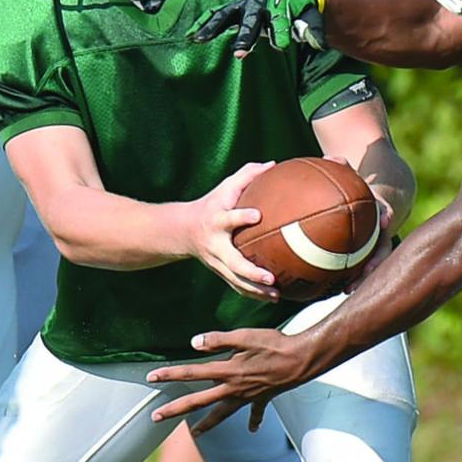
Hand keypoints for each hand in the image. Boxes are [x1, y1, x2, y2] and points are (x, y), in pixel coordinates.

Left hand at [148, 326, 318, 432]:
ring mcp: (247, 397)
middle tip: (155, 418)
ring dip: (208, 423)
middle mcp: (233, 388)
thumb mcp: (245, 336)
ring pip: (223, 413)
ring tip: (196, 433)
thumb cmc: (273, 344)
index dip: (170, 374)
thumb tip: (194, 343)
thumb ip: (218, 340)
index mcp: (226, 371)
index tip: (151, 377)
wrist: (302, 360)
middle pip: (199, 401)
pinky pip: (255, 413)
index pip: (192, 373)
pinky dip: (253, 421)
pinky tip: (251, 429)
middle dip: (175, 409)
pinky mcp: (263, 398)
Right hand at [186, 162, 279, 300]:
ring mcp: (217, 263)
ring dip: (256, 290)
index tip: (257, 215)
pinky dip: (255, 294)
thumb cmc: (212, 204)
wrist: (183, 230)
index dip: (241, 217)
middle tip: (270, 278)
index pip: (228, 218)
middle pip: (232, 262)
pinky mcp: (221, 273)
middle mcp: (216, 245)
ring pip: (236, 281)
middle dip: (251, 272)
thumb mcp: (225, 187)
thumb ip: (248, 174)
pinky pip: (238, 287)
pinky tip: (275, 297)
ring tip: (277, 294)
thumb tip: (274, 164)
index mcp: (217, 221)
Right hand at [192, 0, 325, 57]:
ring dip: (213, 28)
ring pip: (227, 16)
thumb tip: (321, 44)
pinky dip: (205, 24)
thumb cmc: (298, 8)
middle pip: (251, 21)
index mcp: (279, 5)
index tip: (281, 47)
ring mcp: (243, 6)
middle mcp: (259, 4)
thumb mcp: (310, 17)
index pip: (280, 21)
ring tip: (199, 40)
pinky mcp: (234, 10)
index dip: (281, 33)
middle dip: (245, 36)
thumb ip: (314, 30)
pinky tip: (191, 35)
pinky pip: (217, 16)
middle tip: (239, 53)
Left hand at [319, 154, 393, 292]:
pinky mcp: (371, 253)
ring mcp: (380, 243)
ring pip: (373, 263)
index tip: (386, 219)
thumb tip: (331, 158)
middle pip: (383, 247)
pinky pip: (359, 265)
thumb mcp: (357, 172)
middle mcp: (384, 230)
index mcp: (383, 208)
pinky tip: (327, 287)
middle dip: (375, 261)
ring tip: (346, 291)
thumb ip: (344, 166)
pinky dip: (347, 275)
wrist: (388, 193)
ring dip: (362, 278)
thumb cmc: (364, 183)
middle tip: (364, 273)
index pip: (387, 210)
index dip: (387, 214)